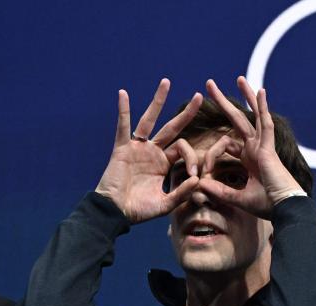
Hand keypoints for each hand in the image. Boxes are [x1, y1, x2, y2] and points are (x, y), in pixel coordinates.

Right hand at [96, 79, 202, 222]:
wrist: (115, 213)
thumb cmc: (139, 210)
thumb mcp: (166, 204)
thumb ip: (182, 193)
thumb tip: (198, 180)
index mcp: (164, 163)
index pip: (183, 150)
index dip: (192, 158)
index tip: (196, 175)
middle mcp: (153, 152)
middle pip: (172, 127)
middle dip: (186, 113)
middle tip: (200, 97)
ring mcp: (138, 148)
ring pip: (150, 120)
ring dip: (158, 101)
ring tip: (166, 82)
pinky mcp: (122, 149)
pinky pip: (123, 127)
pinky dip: (123, 110)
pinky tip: (123, 93)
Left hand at [199, 77, 302, 218]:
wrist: (286, 209)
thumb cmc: (268, 206)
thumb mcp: (238, 198)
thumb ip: (218, 191)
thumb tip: (198, 185)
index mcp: (250, 159)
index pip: (225, 146)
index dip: (211, 156)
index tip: (202, 173)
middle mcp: (256, 149)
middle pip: (238, 120)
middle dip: (224, 103)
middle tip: (209, 85)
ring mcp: (263, 146)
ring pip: (252, 115)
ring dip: (246, 97)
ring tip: (238, 78)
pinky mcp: (268, 148)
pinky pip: (265, 123)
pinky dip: (263, 107)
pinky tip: (260, 91)